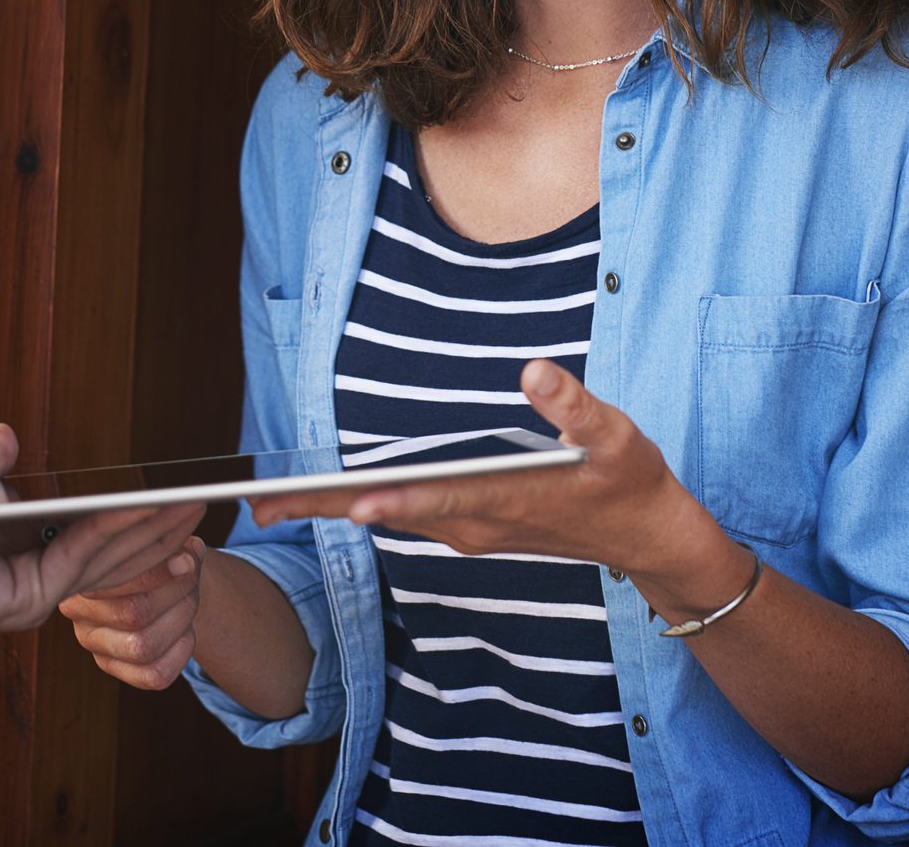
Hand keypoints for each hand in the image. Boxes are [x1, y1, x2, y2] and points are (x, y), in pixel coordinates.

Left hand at [0, 425, 203, 655]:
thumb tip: (8, 439)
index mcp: (1, 540)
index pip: (73, 528)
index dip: (117, 511)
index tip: (153, 493)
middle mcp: (18, 569)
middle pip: (103, 548)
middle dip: (150, 525)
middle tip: (194, 504)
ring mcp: (25, 589)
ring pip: (105, 559)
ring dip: (149, 532)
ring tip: (189, 509)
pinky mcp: (24, 598)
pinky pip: (84, 561)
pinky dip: (120, 535)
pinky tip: (148, 512)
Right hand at [58, 536, 205, 689]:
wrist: (157, 579)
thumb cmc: (154, 555)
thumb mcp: (160, 543)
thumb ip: (172, 546)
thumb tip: (187, 557)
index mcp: (81, 571)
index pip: (114, 580)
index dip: (158, 574)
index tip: (188, 562)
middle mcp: (77, 611)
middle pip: (132, 614)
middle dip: (175, 594)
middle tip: (191, 577)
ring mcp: (93, 643)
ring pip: (143, 647)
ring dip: (179, 622)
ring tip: (189, 600)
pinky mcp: (114, 667)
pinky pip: (154, 675)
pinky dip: (181, 653)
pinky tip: (186, 631)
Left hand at [249, 361, 735, 597]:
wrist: (646, 536)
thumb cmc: (629, 481)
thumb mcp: (614, 435)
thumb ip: (572, 405)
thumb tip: (534, 371)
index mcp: (506, 500)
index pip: (439, 498)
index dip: (394, 498)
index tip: (350, 502)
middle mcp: (477, 523)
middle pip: (393, 511)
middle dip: (327, 507)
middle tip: (262, 507)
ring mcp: (471, 529)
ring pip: (394, 515)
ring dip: (336, 508)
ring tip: (277, 502)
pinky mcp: (471, 527)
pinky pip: (409, 515)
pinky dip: (368, 506)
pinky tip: (334, 496)